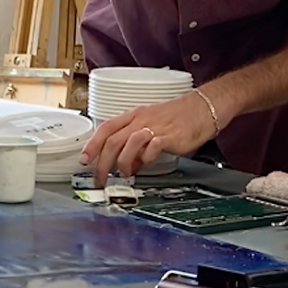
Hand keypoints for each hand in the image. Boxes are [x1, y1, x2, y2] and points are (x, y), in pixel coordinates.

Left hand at [80, 91, 217, 185]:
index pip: (106, 128)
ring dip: (122, 162)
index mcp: (134, 116)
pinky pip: (151, 148)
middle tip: (99, 178)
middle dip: (102, 162)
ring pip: (128, 143)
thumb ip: (138, 147)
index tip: (84, 160)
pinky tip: (146, 164)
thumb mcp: (152, 128)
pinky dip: (145, 159)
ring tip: (124, 174)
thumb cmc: (178, 118)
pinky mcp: (169, 136)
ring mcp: (154, 127)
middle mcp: (141, 120)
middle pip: (113, 140)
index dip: (93, 144)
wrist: (202, 109)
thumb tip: (129, 166)